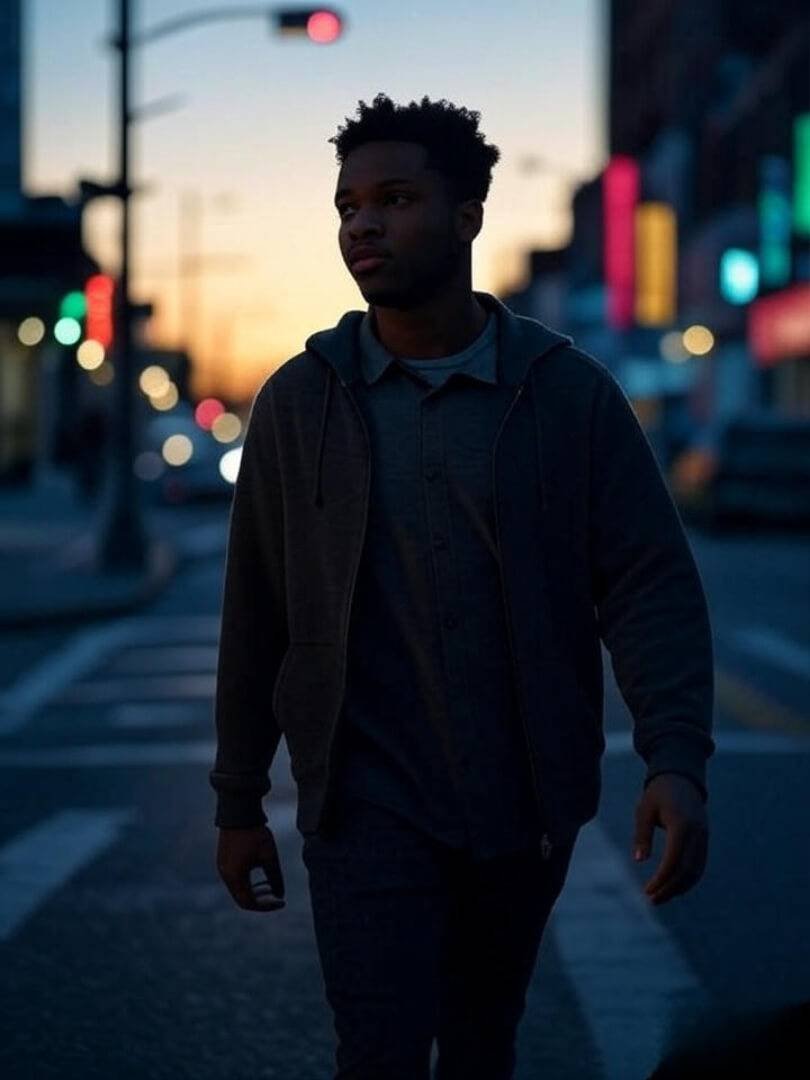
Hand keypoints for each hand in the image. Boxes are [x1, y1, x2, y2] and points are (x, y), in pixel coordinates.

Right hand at [216, 824, 285, 912]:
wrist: (238, 811)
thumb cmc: (255, 834)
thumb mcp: (270, 856)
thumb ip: (275, 878)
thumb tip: (280, 895)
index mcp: (235, 877)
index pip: (250, 904)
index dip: (267, 906)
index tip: (282, 902)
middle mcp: (226, 875)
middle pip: (243, 899)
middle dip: (261, 900)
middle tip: (276, 895)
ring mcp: (223, 867)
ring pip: (239, 889)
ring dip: (254, 890)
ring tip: (270, 884)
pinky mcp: (223, 859)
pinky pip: (235, 878)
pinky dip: (248, 881)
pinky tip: (260, 872)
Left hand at [633, 774, 708, 905]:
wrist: (681, 777)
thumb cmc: (657, 793)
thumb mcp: (644, 810)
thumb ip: (642, 835)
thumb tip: (640, 861)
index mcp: (681, 824)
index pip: (674, 860)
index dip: (661, 879)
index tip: (647, 891)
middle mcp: (697, 833)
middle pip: (687, 871)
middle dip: (670, 889)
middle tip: (652, 900)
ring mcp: (704, 837)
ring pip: (696, 871)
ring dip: (680, 888)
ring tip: (660, 897)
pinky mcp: (705, 839)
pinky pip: (699, 865)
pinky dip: (687, 879)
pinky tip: (673, 886)